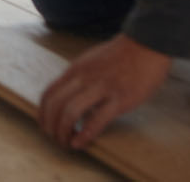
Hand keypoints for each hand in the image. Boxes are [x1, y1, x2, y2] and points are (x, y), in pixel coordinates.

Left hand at [38, 33, 170, 148]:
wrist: (147, 44)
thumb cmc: (120, 55)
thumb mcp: (90, 62)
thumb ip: (79, 78)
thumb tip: (70, 97)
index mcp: (75, 70)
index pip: (48, 94)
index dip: (42, 114)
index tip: (45, 126)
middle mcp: (83, 78)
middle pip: (55, 105)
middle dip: (50, 126)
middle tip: (55, 139)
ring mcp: (101, 88)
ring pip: (70, 112)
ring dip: (63, 132)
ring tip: (67, 144)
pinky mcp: (120, 99)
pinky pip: (97, 120)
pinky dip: (84, 135)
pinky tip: (80, 144)